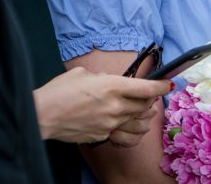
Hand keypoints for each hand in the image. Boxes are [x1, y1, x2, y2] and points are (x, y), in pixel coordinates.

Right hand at [33, 67, 170, 143]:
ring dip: (144, 116)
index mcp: (111, 86)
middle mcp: (114, 106)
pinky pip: (124, 136)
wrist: (42, 115)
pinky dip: (132, 131)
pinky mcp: (102, 136)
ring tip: (144, 110)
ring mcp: (109, 124)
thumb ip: (103, 78)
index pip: (146, 87)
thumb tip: (110, 82)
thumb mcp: (83, 74)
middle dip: (151, 99)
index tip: (168, 84)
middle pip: (144, 105)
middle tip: (150, 94)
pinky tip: (131, 127)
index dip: (161, 86)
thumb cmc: (59, 91)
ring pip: (138, 122)